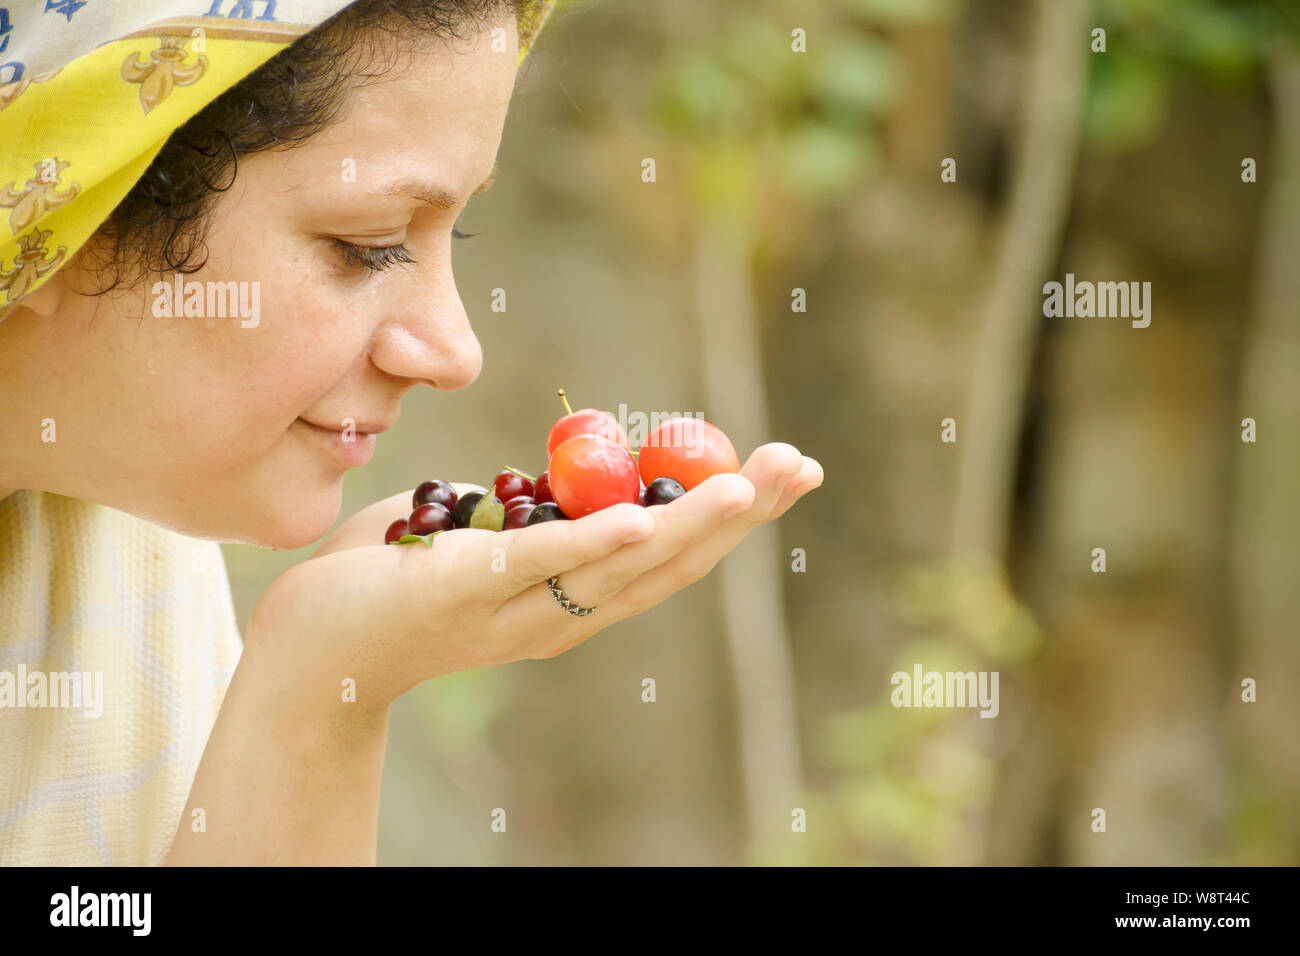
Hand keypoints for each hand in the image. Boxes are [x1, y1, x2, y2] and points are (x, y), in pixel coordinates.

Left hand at [245, 443, 821, 714]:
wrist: (306, 655)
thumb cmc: (390, 582)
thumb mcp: (476, 534)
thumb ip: (526, 508)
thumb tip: (561, 467)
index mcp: (569, 600)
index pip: (667, 558)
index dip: (729, 520)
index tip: (781, 474)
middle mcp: (559, 616)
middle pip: (667, 565)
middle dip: (737, 515)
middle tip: (798, 468)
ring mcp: (516, 610)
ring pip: (618, 568)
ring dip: (688, 527)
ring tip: (747, 486)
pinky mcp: (462, 590)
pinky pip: (536, 564)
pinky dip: (593, 542)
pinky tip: (642, 518)